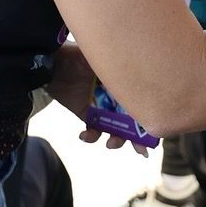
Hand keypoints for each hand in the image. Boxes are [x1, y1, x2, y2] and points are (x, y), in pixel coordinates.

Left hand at [47, 41, 147, 155]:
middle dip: (139, 136)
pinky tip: (84, 135)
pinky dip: (91, 136)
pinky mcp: (87, 115)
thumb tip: (141, 76)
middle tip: (140, 150)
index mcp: (125, 81)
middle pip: (134, 118)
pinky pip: (94, 131)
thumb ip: (120, 69)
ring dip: (117, 140)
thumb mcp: (101, 59)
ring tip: (110, 143)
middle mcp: (117, 95)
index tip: (155, 132)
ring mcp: (103, 106)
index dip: (151, 116)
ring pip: (116, 128)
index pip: (143, 100)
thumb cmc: (77, 56)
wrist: (50, 64)